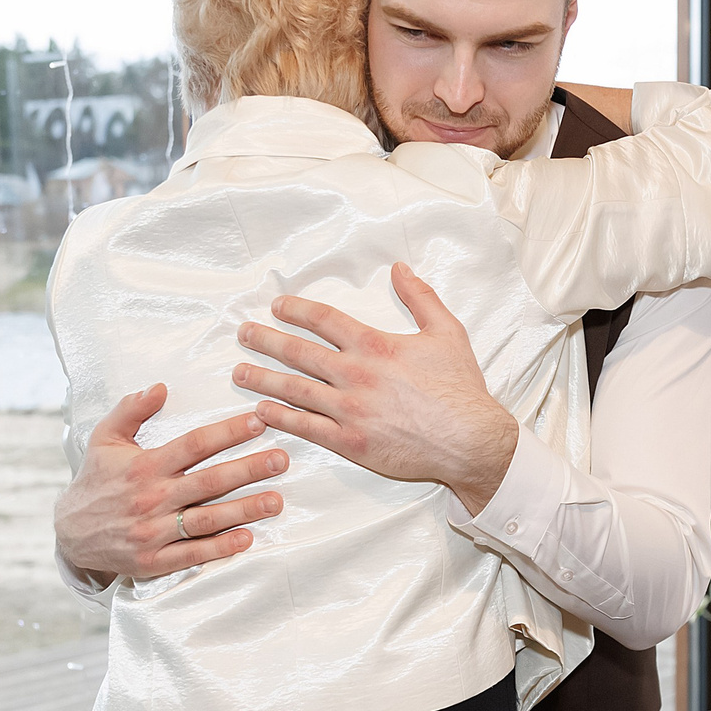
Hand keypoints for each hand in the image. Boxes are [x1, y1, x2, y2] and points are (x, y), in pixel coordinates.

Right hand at [54, 384, 286, 585]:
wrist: (69, 534)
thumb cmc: (95, 481)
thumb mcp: (104, 439)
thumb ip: (131, 410)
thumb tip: (160, 387)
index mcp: (144, 466)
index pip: (193, 445)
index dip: (227, 433)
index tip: (258, 422)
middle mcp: (151, 498)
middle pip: (208, 482)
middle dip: (248, 470)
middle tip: (281, 460)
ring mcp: (153, 532)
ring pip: (206, 520)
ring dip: (244, 510)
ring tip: (276, 501)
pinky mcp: (154, 561)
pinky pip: (193, 554)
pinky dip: (220, 548)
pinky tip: (247, 538)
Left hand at [238, 263, 518, 515]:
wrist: (470, 440)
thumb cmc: (460, 388)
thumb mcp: (446, 331)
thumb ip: (420, 297)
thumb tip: (400, 268)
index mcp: (375, 345)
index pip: (324, 320)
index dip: (296, 310)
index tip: (277, 306)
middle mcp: (355, 375)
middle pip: (299, 353)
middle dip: (266, 340)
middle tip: (243, 334)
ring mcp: (349, 411)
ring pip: (294, 391)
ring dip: (263, 379)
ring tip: (239, 372)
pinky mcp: (350, 442)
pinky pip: (306, 428)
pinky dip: (281, 418)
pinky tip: (261, 411)